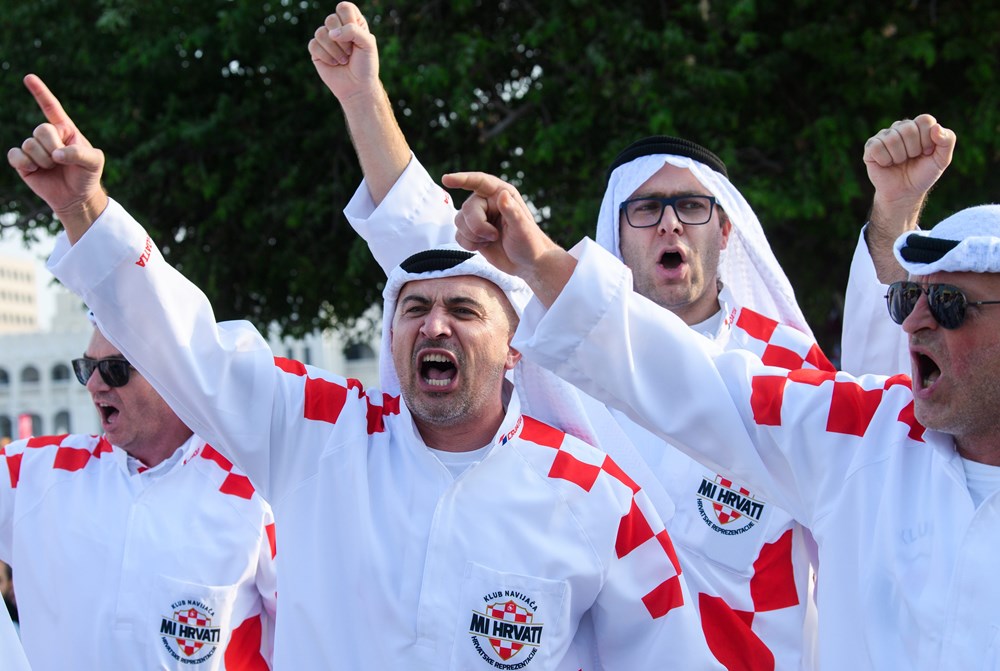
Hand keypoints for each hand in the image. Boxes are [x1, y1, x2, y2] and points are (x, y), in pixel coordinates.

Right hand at [7, 74, 106, 236]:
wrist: (76, 197)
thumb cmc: (87, 176)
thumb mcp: (95, 162)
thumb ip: (79, 154)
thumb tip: (56, 154)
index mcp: (66, 129)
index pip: (51, 107)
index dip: (40, 92)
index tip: (28, 77)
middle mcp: (48, 135)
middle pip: (41, 130)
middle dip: (53, 148)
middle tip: (62, 161)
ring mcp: (34, 147)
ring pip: (30, 145)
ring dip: (44, 160)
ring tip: (53, 168)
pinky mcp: (23, 162)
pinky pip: (15, 155)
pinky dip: (26, 164)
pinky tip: (35, 170)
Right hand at [308, 1, 378, 102]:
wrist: (358, 87)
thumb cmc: (366, 65)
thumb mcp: (368, 44)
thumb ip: (353, 30)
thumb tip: (331, 33)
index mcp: (353, 23)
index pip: (344, 8)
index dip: (348, 20)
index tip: (355, 36)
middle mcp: (338, 28)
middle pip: (330, 19)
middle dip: (342, 40)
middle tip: (350, 52)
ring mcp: (326, 39)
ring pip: (320, 33)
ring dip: (334, 50)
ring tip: (343, 60)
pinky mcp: (316, 51)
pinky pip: (313, 45)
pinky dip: (326, 56)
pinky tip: (334, 64)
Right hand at [443, 172, 574, 305]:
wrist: (527, 263)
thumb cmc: (530, 243)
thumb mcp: (523, 228)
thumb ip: (512, 212)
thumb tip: (502, 195)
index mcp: (501, 194)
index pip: (479, 181)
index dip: (462, 179)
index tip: (447, 179)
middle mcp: (488, 202)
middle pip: (466, 209)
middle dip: (477, 227)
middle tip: (494, 236)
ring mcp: (479, 218)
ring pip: (459, 221)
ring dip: (473, 236)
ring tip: (491, 240)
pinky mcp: (473, 233)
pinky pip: (458, 235)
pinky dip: (469, 244)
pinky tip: (484, 246)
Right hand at [863, 114, 954, 207]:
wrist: (905, 193)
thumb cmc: (923, 174)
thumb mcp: (942, 159)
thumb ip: (948, 141)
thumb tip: (936, 127)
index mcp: (918, 126)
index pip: (924, 120)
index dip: (927, 139)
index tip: (926, 152)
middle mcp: (900, 127)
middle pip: (908, 129)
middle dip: (913, 149)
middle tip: (912, 159)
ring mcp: (884, 136)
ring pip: (892, 138)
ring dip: (899, 156)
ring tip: (899, 162)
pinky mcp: (871, 147)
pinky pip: (877, 147)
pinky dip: (885, 160)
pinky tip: (887, 164)